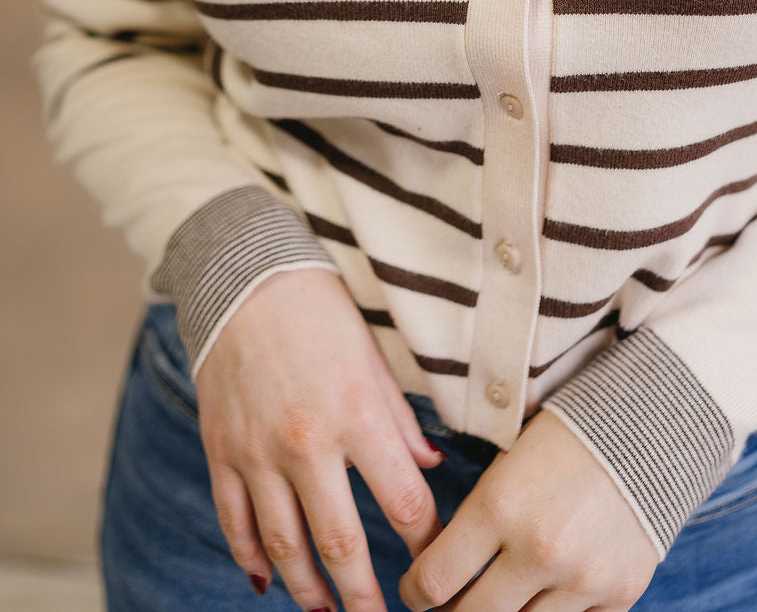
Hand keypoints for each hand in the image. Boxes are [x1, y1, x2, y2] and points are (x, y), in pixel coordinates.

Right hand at [194, 266, 446, 610]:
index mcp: (356, 414)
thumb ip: (401, 420)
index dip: (425, 545)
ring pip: (284, 546)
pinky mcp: (222, 450)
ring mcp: (257, 451)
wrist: (244, 276)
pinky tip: (268, 582)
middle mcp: (306, 441)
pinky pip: (235, 521)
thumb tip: (430, 469)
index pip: (403, 501)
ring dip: (308, 591)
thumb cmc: (321, 311)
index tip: (435, 571)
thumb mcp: (374, 357)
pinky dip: (251, 559)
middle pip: (341, 543)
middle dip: (365, 596)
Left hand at [397, 409, 659, 611]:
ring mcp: (582, 579)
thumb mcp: (508, 464)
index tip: (416, 589)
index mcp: (500, 505)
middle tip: (450, 603)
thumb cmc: (567, 438)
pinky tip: (547, 591)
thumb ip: (476, 521)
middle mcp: (539, 549)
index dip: (415, 591)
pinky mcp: (619, 595)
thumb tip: (440, 576)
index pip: (433, 580)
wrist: (651, 428)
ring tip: (499, 596)